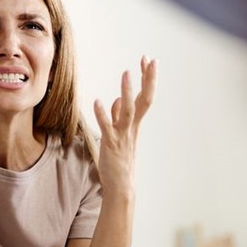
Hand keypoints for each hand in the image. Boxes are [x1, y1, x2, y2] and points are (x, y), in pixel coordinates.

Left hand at [92, 56, 157, 196]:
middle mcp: (131, 128)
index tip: (148, 60)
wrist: (121, 186)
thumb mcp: (120, 135)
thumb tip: (118, 99)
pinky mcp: (111, 144)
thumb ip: (118, 117)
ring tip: (126, 73)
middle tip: (150, 60)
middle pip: (144, 100)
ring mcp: (123, 136)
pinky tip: (97, 101)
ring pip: (128, 111)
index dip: (147, 79)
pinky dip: (103, 114)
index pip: (145, 97)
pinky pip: (107, 127)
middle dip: (147, 80)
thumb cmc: (119, 161)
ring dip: (128, 91)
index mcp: (134, 125)